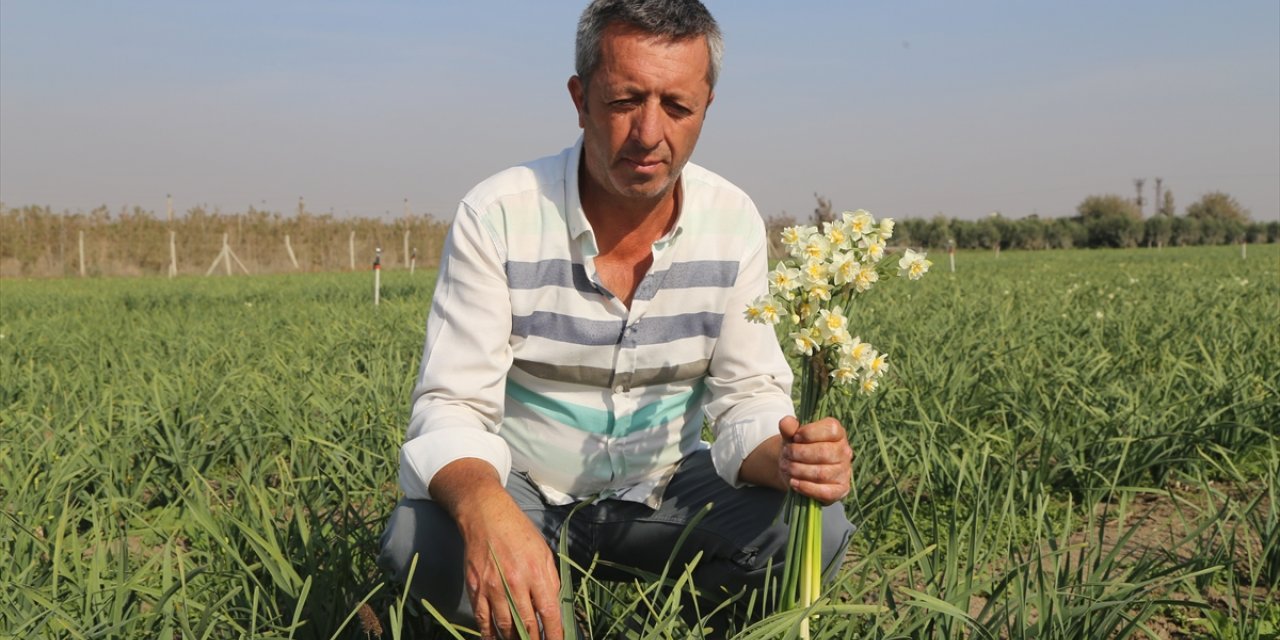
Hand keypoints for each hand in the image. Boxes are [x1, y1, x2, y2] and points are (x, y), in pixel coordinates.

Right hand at [459, 496, 562, 639]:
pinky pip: (483, 619)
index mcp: (536, 573)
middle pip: (526, 624)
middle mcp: (515, 583)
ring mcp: (493, 587)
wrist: (486, 516)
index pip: (549, 612)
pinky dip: (489, 634)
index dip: (554, 633)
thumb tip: (553, 607)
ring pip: (505, 626)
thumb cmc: (519, 532)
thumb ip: (551, 581)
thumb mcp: (544, 552)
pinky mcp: (476, 588)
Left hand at [778, 416, 851, 504]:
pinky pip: (826, 492)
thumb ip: (788, 427)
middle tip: (786, 454)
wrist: (797, 470)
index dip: (809, 433)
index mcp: (838, 433)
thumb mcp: (791, 436)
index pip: (831, 429)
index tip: (795, 437)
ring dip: (798, 471)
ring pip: (822, 473)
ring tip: (786, 467)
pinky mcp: (841, 490)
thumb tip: (786, 422)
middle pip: (824, 452)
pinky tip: (793, 483)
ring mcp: (845, 472)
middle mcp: (845, 451)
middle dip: (799, 453)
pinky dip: (806, 488)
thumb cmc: (798, 448)